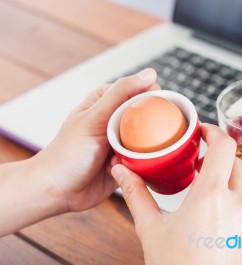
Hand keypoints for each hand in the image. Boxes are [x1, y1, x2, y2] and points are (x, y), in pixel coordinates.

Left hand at [32, 68, 158, 213]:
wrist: (59, 191)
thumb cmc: (68, 153)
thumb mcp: (95, 117)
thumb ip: (121, 93)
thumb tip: (149, 73)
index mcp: (108, 101)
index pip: (142, 90)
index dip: (155, 99)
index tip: (158, 111)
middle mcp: (117, 120)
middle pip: (150, 116)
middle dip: (152, 127)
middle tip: (143, 139)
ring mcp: (123, 141)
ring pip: (151, 139)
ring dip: (146, 148)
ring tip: (130, 155)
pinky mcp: (128, 161)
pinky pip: (146, 159)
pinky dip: (142, 163)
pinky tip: (127, 167)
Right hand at [112, 124, 241, 264]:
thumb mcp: (150, 229)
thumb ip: (136, 194)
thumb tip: (120, 171)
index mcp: (211, 196)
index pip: (224, 146)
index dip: (214, 132)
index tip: (202, 132)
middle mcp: (237, 205)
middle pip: (234, 164)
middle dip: (217, 160)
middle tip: (197, 166)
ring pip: (240, 190)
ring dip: (224, 187)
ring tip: (202, 201)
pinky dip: (231, 210)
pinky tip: (213, 227)